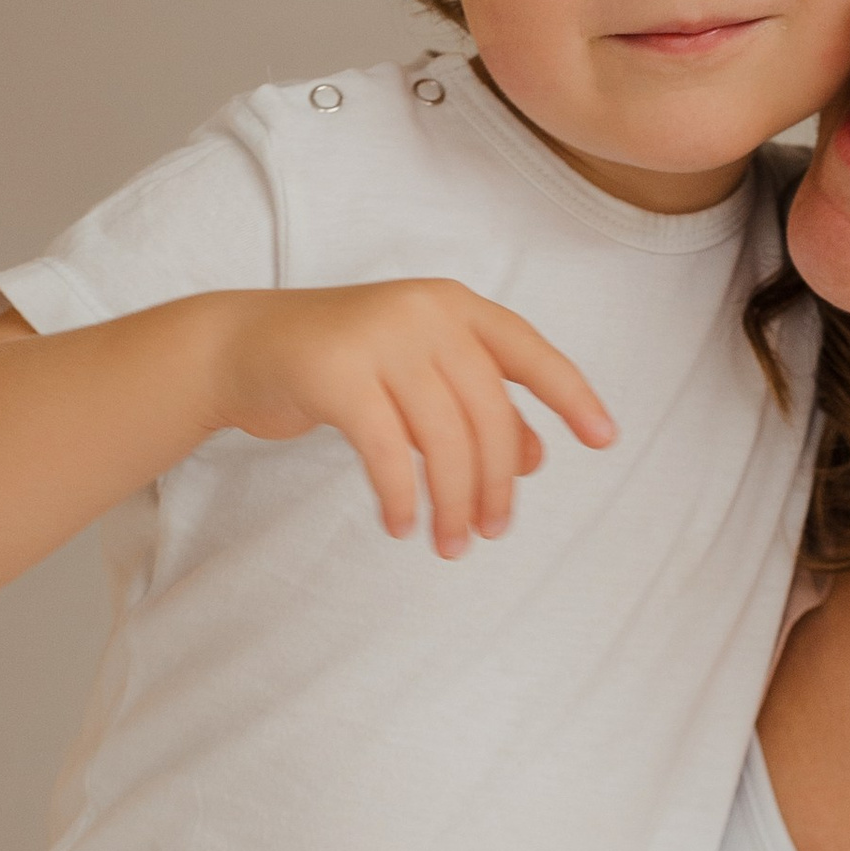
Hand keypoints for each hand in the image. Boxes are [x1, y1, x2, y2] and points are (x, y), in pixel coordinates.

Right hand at [215, 280, 613, 555]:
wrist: (244, 347)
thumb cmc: (344, 366)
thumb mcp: (419, 378)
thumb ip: (478, 408)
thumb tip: (536, 458)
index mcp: (455, 306)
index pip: (529, 351)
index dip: (571, 395)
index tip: (605, 440)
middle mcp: (424, 312)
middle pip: (487, 411)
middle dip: (497, 482)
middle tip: (492, 532)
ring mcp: (378, 336)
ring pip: (442, 436)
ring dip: (452, 502)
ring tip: (450, 544)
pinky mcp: (334, 371)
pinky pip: (386, 450)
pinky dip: (400, 495)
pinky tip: (402, 524)